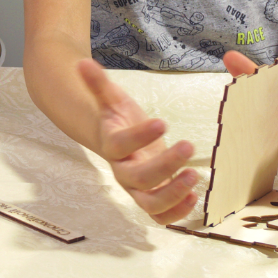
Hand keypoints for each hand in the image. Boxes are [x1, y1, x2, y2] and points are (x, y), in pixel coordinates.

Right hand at [77, 58, 198, 223]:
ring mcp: (137, 188)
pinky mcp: (152, 197)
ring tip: (195, 174)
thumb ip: (98, 82)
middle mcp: (122, 171)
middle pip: (139, 179)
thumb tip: (82, 61)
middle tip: (188, 145)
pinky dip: (177, 213)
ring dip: (173, 194)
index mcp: (111, 145)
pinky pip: (161, 216)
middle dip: (165, 166)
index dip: (139, 136)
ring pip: (150, 204)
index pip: (120, 145)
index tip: (162, 122)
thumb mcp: (110, 98)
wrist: (116, 140)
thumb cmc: (116, 118)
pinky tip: (194, 196)